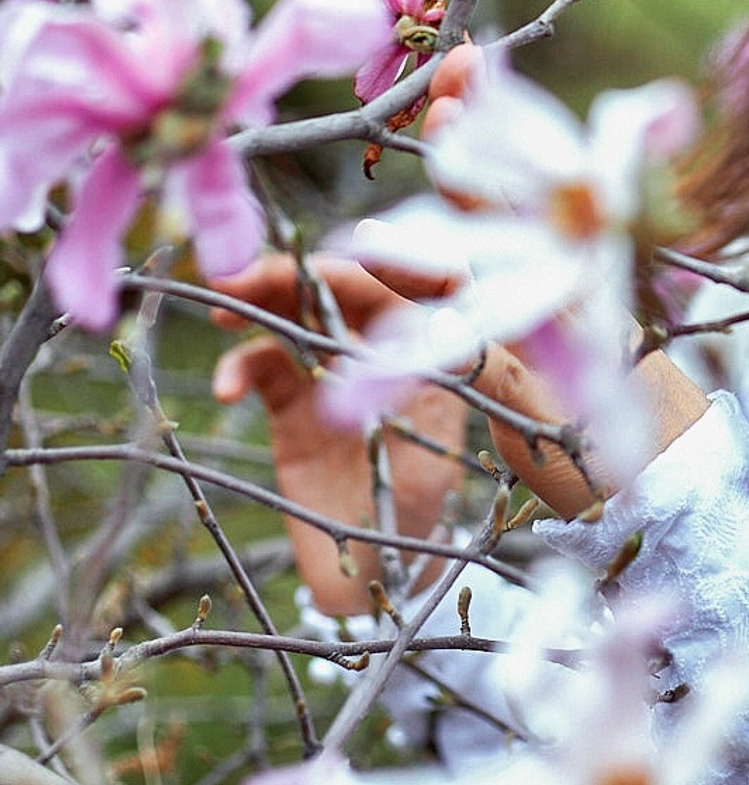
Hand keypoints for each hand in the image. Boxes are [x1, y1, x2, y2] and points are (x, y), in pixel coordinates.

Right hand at [211, 256, 468, 616]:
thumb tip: (456, 346)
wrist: (372, 570)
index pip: (418, 282)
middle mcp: (380, 348)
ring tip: (226, 301)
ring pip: (297, 314)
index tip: (360, 244)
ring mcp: (332, 370)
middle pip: (345, 289)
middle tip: (250, 269)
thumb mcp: (437, 455)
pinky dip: (240, 365)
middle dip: (300, 271)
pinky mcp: (291, 403)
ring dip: (260, 300)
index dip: (393, 257)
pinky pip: (262, 367)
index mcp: (427, 348)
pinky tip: (227, 385)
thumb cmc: (420, 508)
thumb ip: (440, 403)